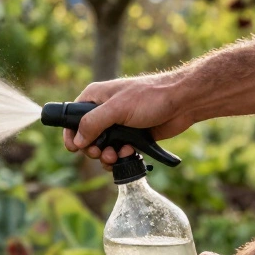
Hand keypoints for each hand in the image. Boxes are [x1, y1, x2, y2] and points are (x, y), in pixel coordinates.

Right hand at [63, 73, 194, 167]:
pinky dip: (121, 157)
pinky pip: (118, 153)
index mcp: (95, 98)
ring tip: (117, 155)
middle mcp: (104, 111)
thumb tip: (77, 141)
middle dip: (93, 150)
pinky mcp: (131, 137)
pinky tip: (129, 153)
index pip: (72, 118)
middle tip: (102, 152)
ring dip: (107, 156)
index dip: (71, 135)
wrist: (182, 103)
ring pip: (102, 148)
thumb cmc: (151, 97)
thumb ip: (93, 123)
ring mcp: (118, 125)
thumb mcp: (117, 108)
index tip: (75, 148)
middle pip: (86, 138)